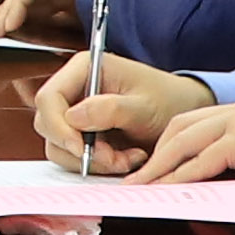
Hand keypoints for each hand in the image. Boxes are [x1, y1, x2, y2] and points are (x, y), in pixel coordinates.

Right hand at [32, 53, 194, 172]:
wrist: (185, 114)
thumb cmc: (169, 100)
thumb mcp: (145, 106)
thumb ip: (110, 109)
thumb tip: (74, 117)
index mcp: (84, 69)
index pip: (49, 98)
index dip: (59, 126)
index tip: (82, 149)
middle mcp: (74, 90)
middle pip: (49, 125)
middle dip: (79, 149)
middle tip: (114, 158)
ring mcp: (77, 114)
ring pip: (60, 146)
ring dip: (93, 161)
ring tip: (128, 158)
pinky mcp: (83, 134)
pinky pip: (74, 157)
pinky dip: (99, 165)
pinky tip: (126, 158)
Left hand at [131, 99, 234, 196]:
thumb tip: (218, 182)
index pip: (197, 121)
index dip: (172, 142)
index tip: (156, 162)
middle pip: (183, 126)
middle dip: (158, 153)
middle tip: (140, 175)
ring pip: (185, 141)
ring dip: (161, 166)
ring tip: (144, 186)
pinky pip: (202, 161)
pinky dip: (181, 176)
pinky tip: (168, 190)